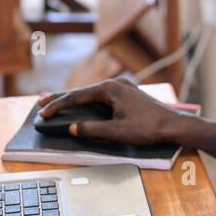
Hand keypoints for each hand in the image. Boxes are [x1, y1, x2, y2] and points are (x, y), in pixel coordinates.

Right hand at [36, 79, 190, 145]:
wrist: (174, 125)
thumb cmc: (149, 128)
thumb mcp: (117, 131)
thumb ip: (92, 129)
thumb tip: (73, 128)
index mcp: (110, 89)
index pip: (77, 97)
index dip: (58, 106)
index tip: (43, 113)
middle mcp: (115, 84)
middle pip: (81, 92)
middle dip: (60, 99)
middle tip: (40, 104)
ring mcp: (122, 88)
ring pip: (90, 94)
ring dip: (72, 100)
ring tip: (54, 104)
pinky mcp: (127, 95)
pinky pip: (100, 96)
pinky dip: (86, 102)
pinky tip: (80, 106)